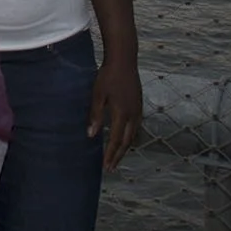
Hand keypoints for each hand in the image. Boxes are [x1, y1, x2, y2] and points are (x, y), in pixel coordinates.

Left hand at [89, 55, 142, 170]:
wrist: (124, 61)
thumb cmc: (107, 76)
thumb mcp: (97, 95)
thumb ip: (96, 116)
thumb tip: (91, 135)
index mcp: (122, 113)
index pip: (116, 140)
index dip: (111, 154)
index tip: (106, 166)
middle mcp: (133, 115)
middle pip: (127, 142)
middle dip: (118, 156)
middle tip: (111, 169)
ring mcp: (138, 111)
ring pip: (133, 136)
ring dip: (124, 148)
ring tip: (116, 157)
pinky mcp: (139, 106)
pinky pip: (135, 128)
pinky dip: (129, 138)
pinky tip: (124, 140)